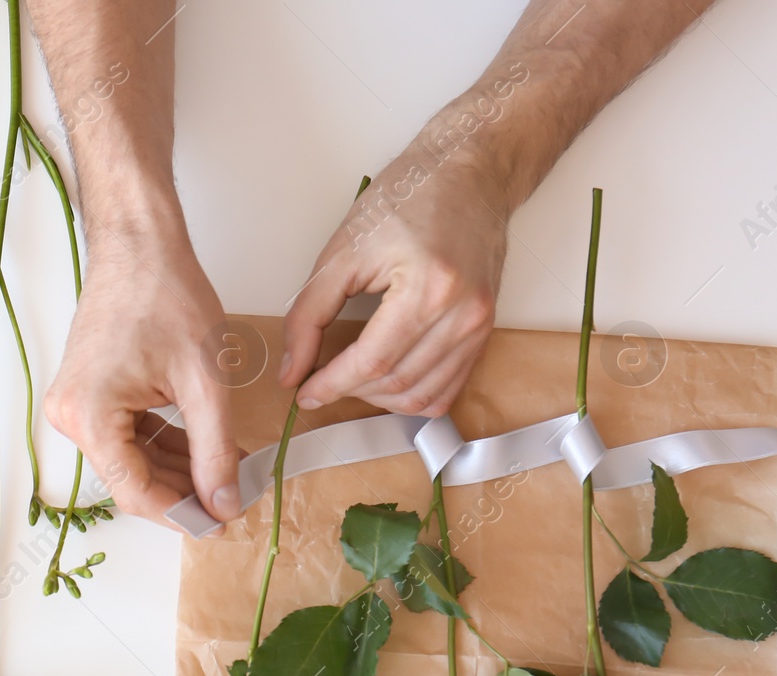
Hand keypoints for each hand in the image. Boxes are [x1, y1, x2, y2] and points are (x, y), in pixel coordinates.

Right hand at [44, 226, 242, 526]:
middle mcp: (70, 417)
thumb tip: (224, 504)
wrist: (139, 245)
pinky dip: (163, 446)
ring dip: (177, 472)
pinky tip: (203, 450)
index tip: (223, 522)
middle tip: (234, 500)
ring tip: (228, 474)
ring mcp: (75, 406)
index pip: (135, 493)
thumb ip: (214, 450)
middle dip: (184, 494)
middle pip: (130, 481)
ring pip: (130, 461)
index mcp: (89, 417)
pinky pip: (126, 437)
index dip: (182, 514)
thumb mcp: (204, 381)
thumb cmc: (165, 295)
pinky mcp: (87, 395)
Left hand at [279, 154, 510, 416]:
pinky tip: (384, 381)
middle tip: (320, 381)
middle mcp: (462, 312)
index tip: (304, 394)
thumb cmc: (408, 199)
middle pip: (397, 383)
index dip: (332, 385)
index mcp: (428, 288)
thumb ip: (309, 314)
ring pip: (423, 395)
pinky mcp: (485, 330)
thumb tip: (292, 369)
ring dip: (378, 399)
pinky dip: (411, 396)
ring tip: (350, 379)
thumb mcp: (342, 250)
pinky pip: (448, 389)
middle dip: (350, 391)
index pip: (373, 362)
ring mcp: (480, 324)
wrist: (468, 174)